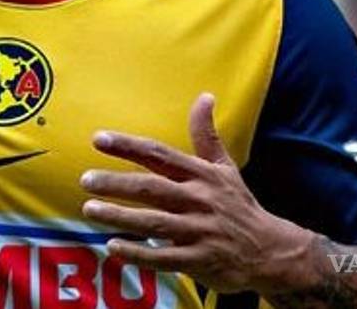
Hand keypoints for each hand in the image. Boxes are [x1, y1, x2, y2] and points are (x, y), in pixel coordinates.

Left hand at [80, 94, 313, 294]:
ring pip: (153, 221)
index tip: (98, 139)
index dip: (128, 146)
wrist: (272, 251)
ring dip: (120, 216)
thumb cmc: (239, 205)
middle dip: (116, 183)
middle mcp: (199, 200)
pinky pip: (164, 256)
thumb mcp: (225, 168)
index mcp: (202, 175)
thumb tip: (205, 95)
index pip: (160, 155)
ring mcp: (199, 231)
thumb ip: (206, 135)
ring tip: (89, 209)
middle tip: (85, 180)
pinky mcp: (200, 260)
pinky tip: (113, 247)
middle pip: (152, 188)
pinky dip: (138, 252)